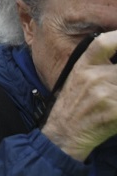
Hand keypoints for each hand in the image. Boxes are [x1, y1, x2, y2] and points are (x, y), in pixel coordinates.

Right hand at [41, 31, 116, 161]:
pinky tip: (116, 114)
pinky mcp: (113, 111)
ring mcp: (104, 94)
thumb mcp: (77, 76)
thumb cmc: (73, 103)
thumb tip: (115, 65)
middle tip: (115, 85)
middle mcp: (93, 76)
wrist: (64, 132)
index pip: (103, 43)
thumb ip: (98, 65)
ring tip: (115, 100)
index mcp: (83, 65)